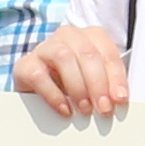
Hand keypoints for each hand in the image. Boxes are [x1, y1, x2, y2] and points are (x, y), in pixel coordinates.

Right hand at [17, 23, 132, 119]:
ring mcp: (45, 48)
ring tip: (84, 109)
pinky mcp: (25, 64)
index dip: (116, 77)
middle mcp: (68, 36)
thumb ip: (108, 86)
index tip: (119, 99)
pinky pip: (39, 76)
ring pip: (64, 57)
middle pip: (87, 53)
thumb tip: (118, 101)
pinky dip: (54, 95)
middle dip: (98, 84)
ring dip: (78, 87)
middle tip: (103, 108)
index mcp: (90, 36)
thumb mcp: (94, 82)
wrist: (37, 89)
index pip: (107, 53)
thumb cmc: (71, 84)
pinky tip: (64, 109)